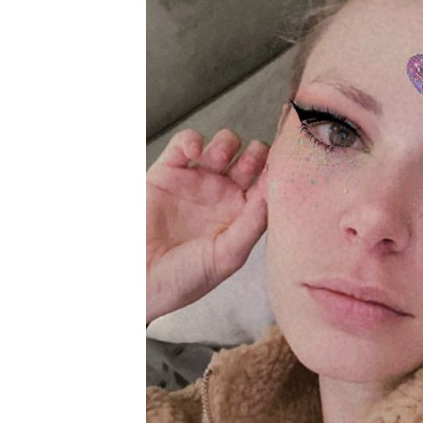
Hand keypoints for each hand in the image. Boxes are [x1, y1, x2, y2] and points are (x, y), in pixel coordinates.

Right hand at [147, 129, 269, 324]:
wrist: (136, 283)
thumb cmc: (183, 279)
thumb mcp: (227, 256)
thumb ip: (252, 225)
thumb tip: (273, 192)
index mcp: (241, 216)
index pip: (267, 186)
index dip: (277, 172)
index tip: (286, 164)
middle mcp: (222, 196)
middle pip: (250, 161)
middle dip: (258, 152)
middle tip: (258, 153)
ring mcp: (196, 182)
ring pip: (221, 147)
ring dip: (228, 143)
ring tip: (222, 154)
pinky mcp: (167, 173)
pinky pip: (183, 145)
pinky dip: (191, 140)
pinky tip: (195, 151)